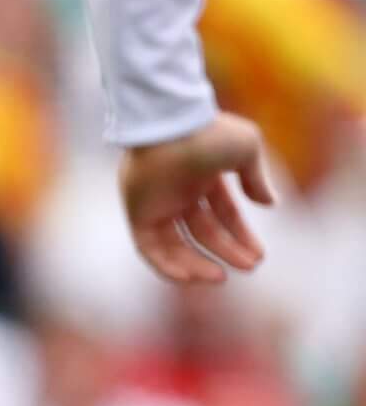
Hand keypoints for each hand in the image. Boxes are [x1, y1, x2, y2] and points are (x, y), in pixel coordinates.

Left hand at [116, 114, 274, 284]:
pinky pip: (149, 249)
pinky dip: (167, 266)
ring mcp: (156, 204)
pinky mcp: (137, 215)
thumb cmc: (209, 133)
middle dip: (226, 250)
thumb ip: (255, 179)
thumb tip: (269, 204)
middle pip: (203, 231)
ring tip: (220, 278)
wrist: (172, 128)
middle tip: (250, 267)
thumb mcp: (246, 150)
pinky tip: (191, 278)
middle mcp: (178, 192)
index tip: (258, 254)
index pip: (223, 213)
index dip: (240, 234)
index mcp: (202, 175)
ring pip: (176, 244)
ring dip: (197, 264)